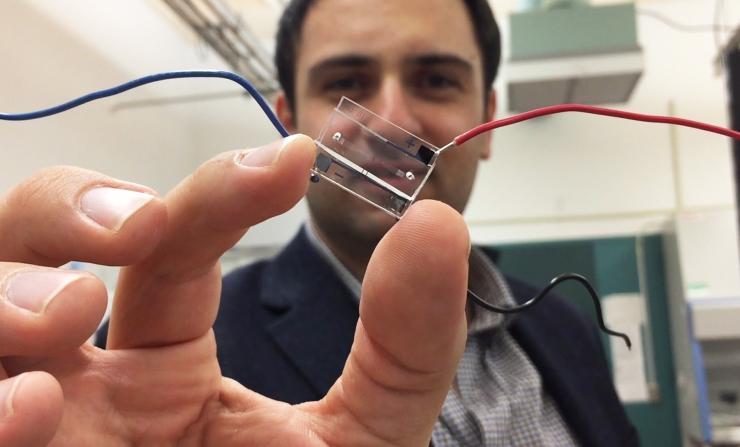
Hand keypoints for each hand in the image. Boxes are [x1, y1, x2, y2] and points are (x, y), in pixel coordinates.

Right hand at [0, 134, 469, 445]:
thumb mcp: (363, 437)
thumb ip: (405, 341)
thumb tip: (436, 228)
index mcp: (162, 365)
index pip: (167, 245)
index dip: (219, 191)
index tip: (291, 162)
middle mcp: (83, 389)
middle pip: (21, 247)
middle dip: (63, 210)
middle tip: (138, 230)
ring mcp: (40, 435)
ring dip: (3, 296)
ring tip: (66, 319)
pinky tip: (34, 411)